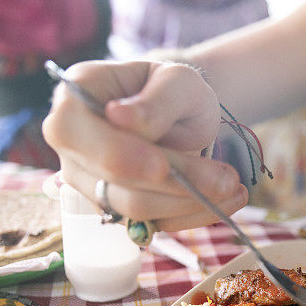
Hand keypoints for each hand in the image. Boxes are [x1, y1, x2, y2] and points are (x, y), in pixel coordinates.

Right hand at [43, 60, 248, 230]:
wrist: (181, 114)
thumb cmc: (174, 90)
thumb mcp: (178, 80)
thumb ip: (157, 99)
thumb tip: (121, 118)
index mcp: (72, 101)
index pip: (77, 135)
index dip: (118, 155)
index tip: (162, 166)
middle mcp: (72, 146)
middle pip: (112, 180)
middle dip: (174, 183)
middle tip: (227, 178)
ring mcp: (91, 183)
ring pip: (135, 209)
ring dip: (190, 201)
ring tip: (232, 184)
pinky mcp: (118, 210)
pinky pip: (154, 224)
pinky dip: (194, 215)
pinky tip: (227, 199)